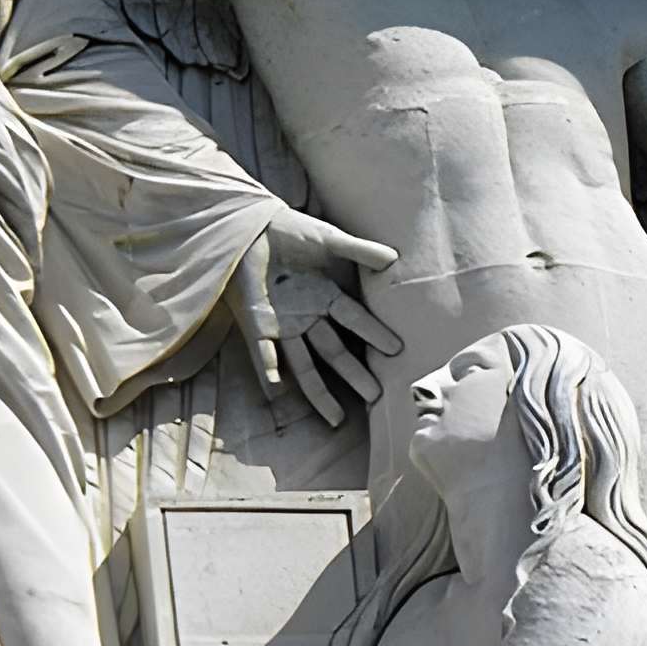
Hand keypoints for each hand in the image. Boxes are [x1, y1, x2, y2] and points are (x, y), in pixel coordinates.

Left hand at [228, 206, 400, 425]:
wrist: (249, 227)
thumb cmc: (289, 232)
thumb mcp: (327, 240)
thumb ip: (357, 250)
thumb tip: (393, 258)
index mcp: (326, 297)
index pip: (355, 320)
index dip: (374, 334)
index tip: (397, 351)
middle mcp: (307, 317)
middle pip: (333, 352)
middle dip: (354, 374)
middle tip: (375, 396)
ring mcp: (282, 325)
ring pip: (303, 364)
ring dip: (317, 390)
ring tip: (335, 418)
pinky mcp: (256, 324)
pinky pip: (263, 352)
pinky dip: (269, 368)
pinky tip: (278, 389)